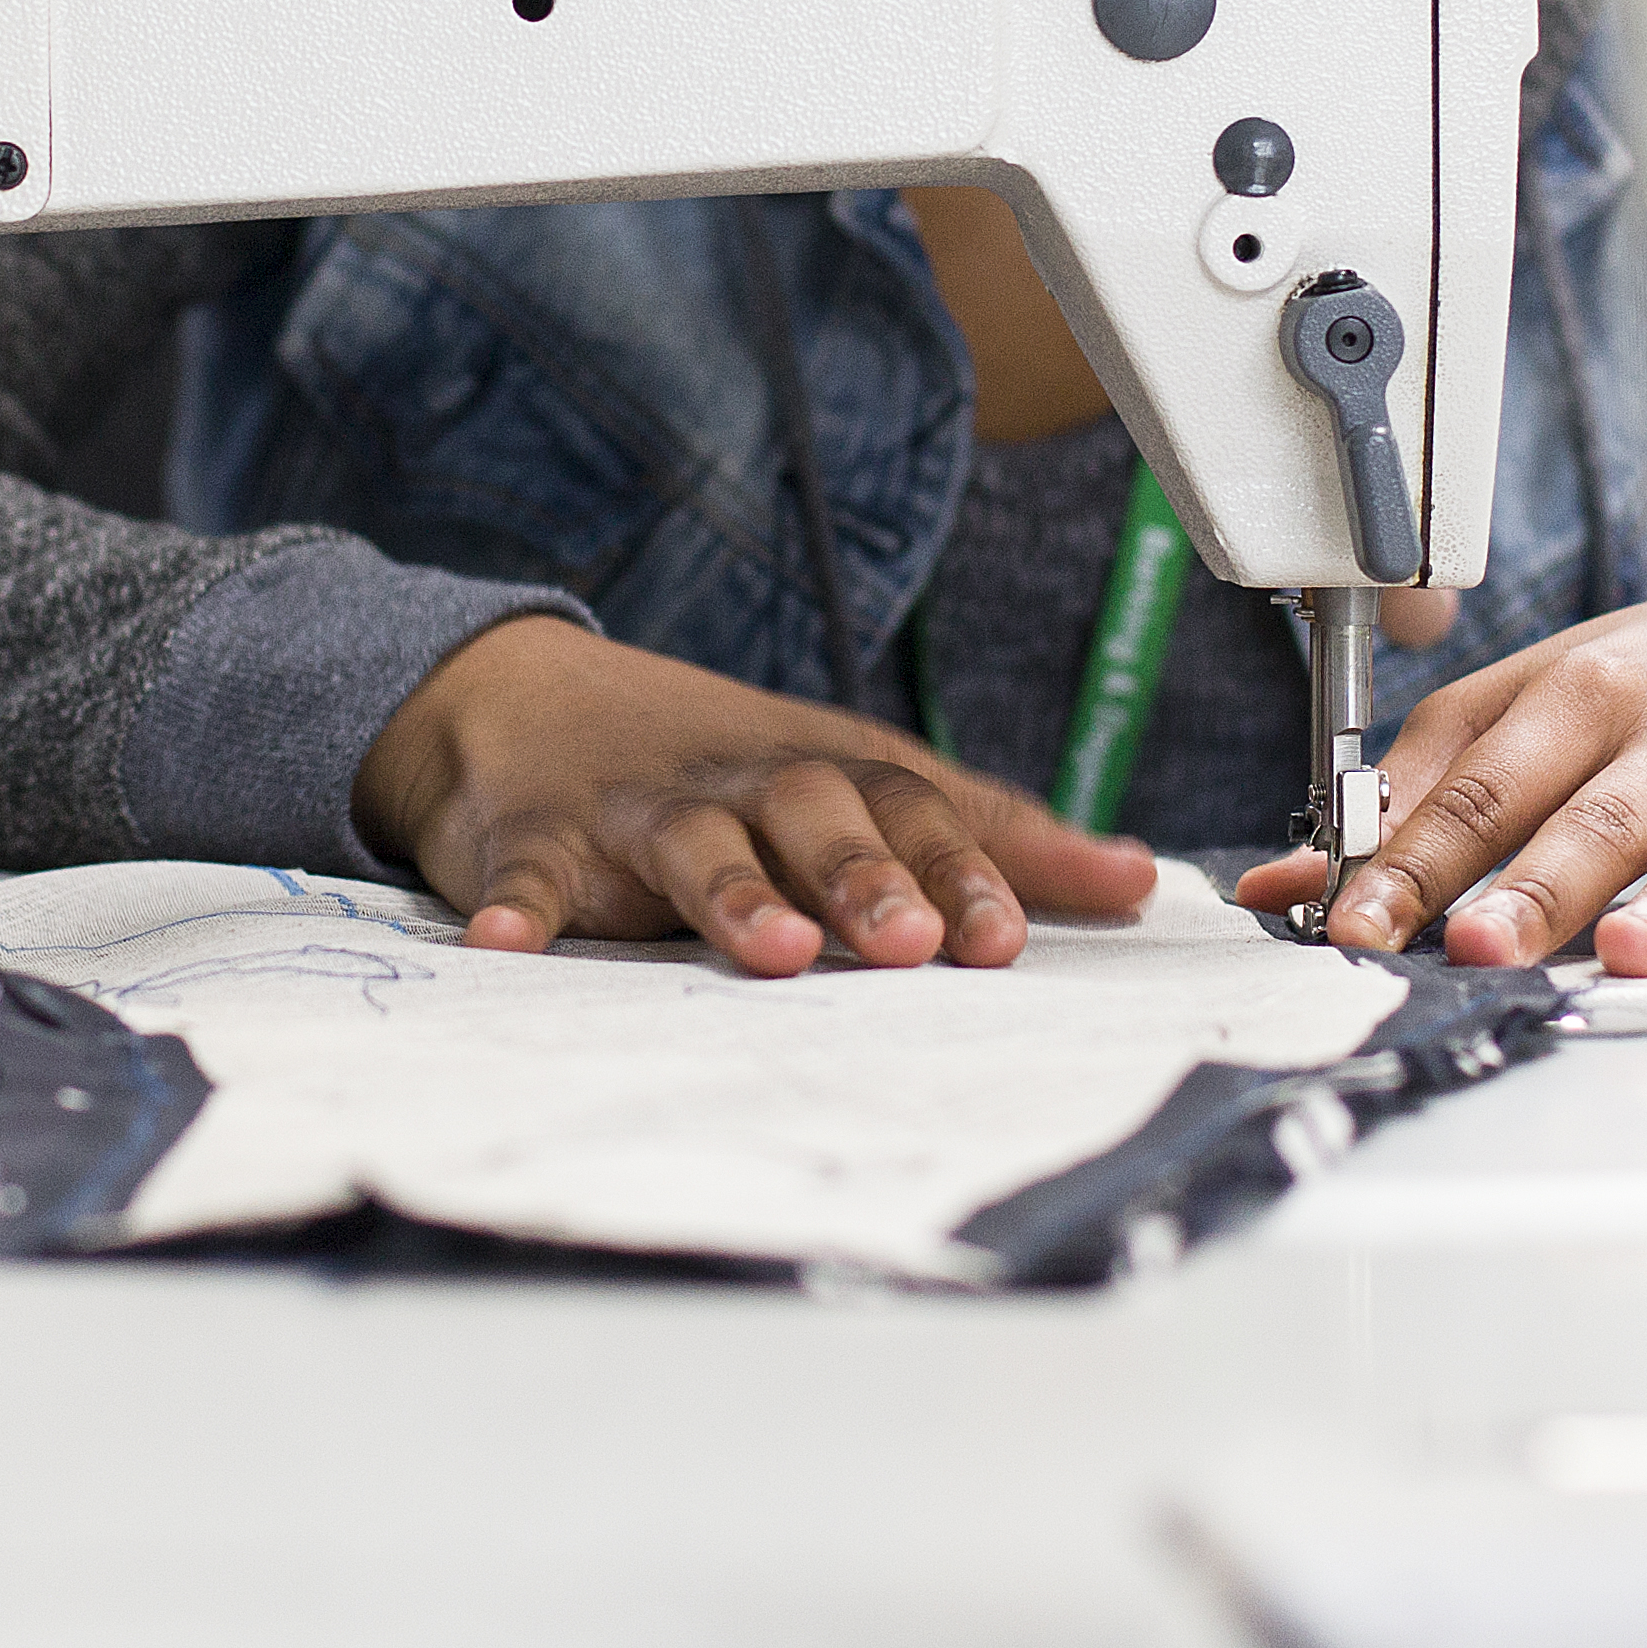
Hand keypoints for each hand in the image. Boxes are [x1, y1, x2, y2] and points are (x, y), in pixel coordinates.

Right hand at [355, 617, 1160, 975]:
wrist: (523, 697)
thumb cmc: (722, 766)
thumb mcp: (858, 785)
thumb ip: (992, 838)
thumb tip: (1135, 882)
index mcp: (825, 774)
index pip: (912, 809)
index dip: (962, 871)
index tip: (1008, 938)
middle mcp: (743, 782)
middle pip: (815, 815)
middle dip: (867, 876)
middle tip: (912, 945)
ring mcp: (638, 812)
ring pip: (695, 845)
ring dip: (736, 896)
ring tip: (777, 950)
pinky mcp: (538, 841)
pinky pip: (528, 874)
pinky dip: (518, 905)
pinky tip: (511, 939)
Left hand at [1229, 595, 1646, 972]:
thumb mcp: (1531, 718)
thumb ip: (1416, 800)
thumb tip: (1283, 884)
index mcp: (1540, 687)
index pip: (1441, 771)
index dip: (1381, 847)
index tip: (1332, 914)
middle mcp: (1608, 707)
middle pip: (1506, 792)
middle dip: (1439, 870)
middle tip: (1385, 932)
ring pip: (1609, 825)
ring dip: (1543, 891)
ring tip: (1491, 948)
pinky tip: (1636, 949)